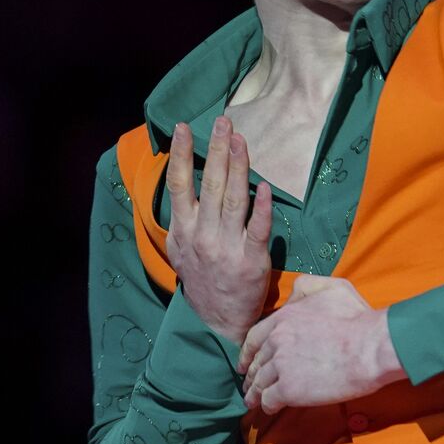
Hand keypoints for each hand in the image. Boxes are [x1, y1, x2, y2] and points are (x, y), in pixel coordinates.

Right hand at [165, 115, 273, 341]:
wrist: (216, 321)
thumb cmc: (202, 279)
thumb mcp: (180, 249)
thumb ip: (182, 217)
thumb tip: (181, 182)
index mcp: (183, 229)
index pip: (178, 184)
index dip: (179, 154)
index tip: (182, 127)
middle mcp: (202, 235)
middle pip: (209, 185)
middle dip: (216, 150)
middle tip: (223, 122)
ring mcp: (227, 247)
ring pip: (233, 200)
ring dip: (238, 167)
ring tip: (240, 140)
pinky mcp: (252, 260)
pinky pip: (258, 229)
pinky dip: (263, 207)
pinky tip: (265, 186)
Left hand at [236, 274, 408, 414]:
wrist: (370, 348)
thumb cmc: (357, 318)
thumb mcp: (332, 288)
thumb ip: (307, 286)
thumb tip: (291, 296)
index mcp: (284, 318)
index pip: (254, 338)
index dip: (248, 352)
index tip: (246, 362)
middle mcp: (276, 341)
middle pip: (256, 362)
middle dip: (251, 374)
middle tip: (250, 384)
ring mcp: (281, 366)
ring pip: (259, 383)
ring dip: (255, 393)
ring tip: (255, 401)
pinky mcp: (289, 389)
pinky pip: (269, 400)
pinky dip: (267, 405)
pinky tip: (270, 408)